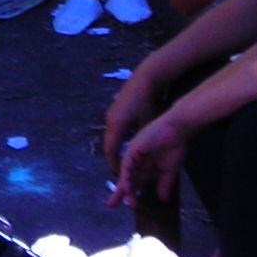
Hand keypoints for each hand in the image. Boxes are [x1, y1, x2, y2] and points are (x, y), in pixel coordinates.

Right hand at [102, 59, 177, 183]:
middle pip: (108, 146)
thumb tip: (142, 156)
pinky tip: (125, 144)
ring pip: (110, 138)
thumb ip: (142, 141)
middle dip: (113, 160)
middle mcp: (110, 121)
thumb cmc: (148, 102)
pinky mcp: (114, 111)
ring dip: (115, 150)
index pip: (112, 151)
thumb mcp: (147, 124)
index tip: (120, 177)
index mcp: (117, 126)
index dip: (115, 165)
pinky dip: (117, 141)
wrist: (145, 79)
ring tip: (122, 161)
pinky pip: (113, 130)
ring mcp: (111, 115)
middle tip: (120, 172)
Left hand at [107, 109, 189, 211]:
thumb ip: (165, 184)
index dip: (130, 193)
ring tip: (127, 201)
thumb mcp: (169, 171)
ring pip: (126, 174)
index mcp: (144, 167)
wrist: (177, 130)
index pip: (135, 182)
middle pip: (126, 180)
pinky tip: (126, 186)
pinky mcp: (132, 150)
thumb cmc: (174, 146)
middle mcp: (136, 162)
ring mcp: (133, 156)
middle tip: (111, 205)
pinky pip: (127, 165)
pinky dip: (126, 176)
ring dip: (125, 188)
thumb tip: (164, 200)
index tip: (130, 206)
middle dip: (120, 193)